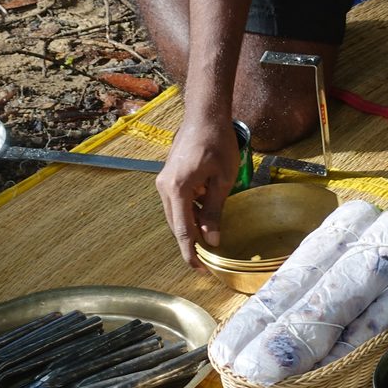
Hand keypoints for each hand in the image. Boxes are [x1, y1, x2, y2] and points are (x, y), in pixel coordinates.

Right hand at [157, 117, 238, 267]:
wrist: (204, 116)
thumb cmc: (218, 144)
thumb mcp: (223, 181)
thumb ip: (214, 212)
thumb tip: (212, 241)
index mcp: (178, 189)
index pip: (183, 231)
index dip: (191, 253)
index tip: (201, 270)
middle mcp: (164, 188)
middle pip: (176, 226)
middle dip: (190, 244)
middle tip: (207, 262)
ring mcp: (164, 182)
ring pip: (176, 216)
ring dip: (191, 228)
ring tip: (210, 238)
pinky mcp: (168, 178)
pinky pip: (178, 204)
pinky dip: (190, 214)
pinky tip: (205, 216)